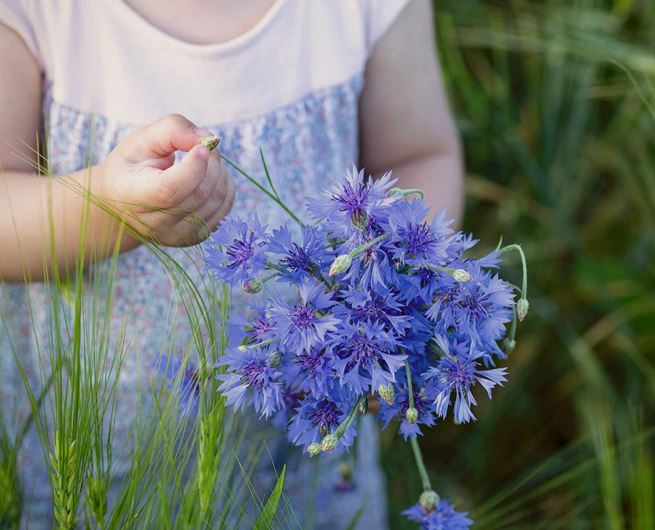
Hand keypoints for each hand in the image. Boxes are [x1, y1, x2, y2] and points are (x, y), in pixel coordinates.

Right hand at [98, 113, 234, 246]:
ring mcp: (180, 235)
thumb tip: (207, 139)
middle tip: (202, 145)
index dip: (194, 168)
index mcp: (136, 197)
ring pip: (218, 199)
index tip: (203, 146)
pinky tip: (209, 177)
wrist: (125, 205)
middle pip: (200, 192)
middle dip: (211, 161)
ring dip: (220, 172)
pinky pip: (225, 208)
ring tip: (204, 160)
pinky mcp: (197, 237)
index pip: (171, 190)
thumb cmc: (133, 167)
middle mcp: (158, 224)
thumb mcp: (141, 140)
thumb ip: (172, 130)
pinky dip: (224, 186)